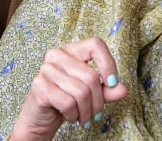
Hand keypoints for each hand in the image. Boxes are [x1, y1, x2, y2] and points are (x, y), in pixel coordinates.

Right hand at [10, 37, 127, 140]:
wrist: (41, 117)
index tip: (112, 83)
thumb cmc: (67, 100)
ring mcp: (46, 69)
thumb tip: (122, 89)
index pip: (95, 44)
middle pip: (91, 76)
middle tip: (95, 114)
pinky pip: (68, 102)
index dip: (108, 64)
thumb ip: (107, 90)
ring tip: (83, 117)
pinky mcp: (39, 86)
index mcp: (70, 50)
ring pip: (81, 92)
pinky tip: (70, 116)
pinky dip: (73, 115)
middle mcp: (56, 55)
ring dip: (86, 112)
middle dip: (98, 102)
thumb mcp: (91, 94)